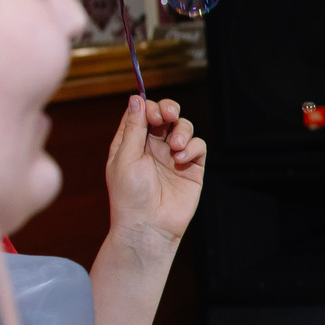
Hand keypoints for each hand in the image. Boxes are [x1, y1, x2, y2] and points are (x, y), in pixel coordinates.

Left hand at [105, 94, 204, 246]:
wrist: (148, 226)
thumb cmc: (129, 195)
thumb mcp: (125, 157)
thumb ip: (133, 127)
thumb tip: (136, 98)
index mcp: (132, 143)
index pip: (142, 113)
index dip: (148, 107)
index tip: (152, 113)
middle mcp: (153, 147)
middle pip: (166, 115)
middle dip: (169, 109)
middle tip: (169, 115)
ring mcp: (173, 157)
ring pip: (184, 127)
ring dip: (182, 130)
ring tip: (176, 147)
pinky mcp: (192, 168)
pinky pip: (198, 146)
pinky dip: (192, 147)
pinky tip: (181, 160)